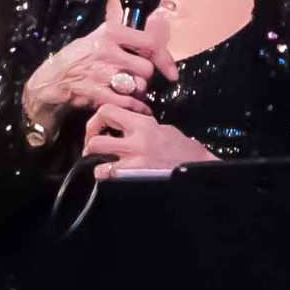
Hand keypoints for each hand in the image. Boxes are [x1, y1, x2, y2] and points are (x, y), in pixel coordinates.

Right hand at [22, 10, 177, 125]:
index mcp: (111, 32)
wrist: (52, 79)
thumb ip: (125, 40)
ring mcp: (102, 72)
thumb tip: (155, 44)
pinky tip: (133, 106)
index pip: (150, 43)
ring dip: (138, 93)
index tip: (171, 73)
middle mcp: (107, 50)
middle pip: (146, 69)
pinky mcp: (97, 93)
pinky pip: (128, 103)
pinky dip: (136, 107)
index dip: (165, 59)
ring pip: (139, 86)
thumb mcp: (99, 38)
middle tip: (135, 80)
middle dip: (144, 78)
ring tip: (128, 91)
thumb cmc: (79, 58)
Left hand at [83, 103, 217, 177]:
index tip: (99, 130)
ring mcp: (135, 162)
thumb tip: (121, 128)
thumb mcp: (162, 128)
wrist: (198, 167)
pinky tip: (114, 178)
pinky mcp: (136, 177)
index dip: (96, 121)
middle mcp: (136, 140)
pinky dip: (107, 179)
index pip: (106, 111)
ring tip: (103, 167)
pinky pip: (110, 178)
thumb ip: (140, 127)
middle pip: (95, 141)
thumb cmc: (182, 148)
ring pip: (98, 163)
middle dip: (90, 147)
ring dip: (98, 166)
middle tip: (94, 152)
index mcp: (142, 123)